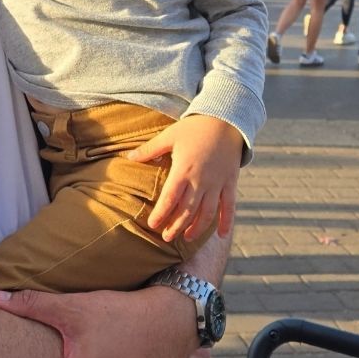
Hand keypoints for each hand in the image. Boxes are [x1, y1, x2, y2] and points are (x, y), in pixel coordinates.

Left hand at [129, 114, 242, 244]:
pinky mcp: (230, 183)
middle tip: (166, 238)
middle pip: (187, 210)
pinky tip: (220, 236)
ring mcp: (217, 183)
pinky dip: (226, 222)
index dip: (161, 214)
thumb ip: (149, 150)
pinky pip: (229, 206)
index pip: (169, 198)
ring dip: (197, 228)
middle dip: (176, 226)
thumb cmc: (194, 128)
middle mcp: (200, 180)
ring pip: (207, 213)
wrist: (225, 120)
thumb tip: (128, 157)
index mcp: (183, 169)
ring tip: (186, 238)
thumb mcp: (169, 136)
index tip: (153, 225)